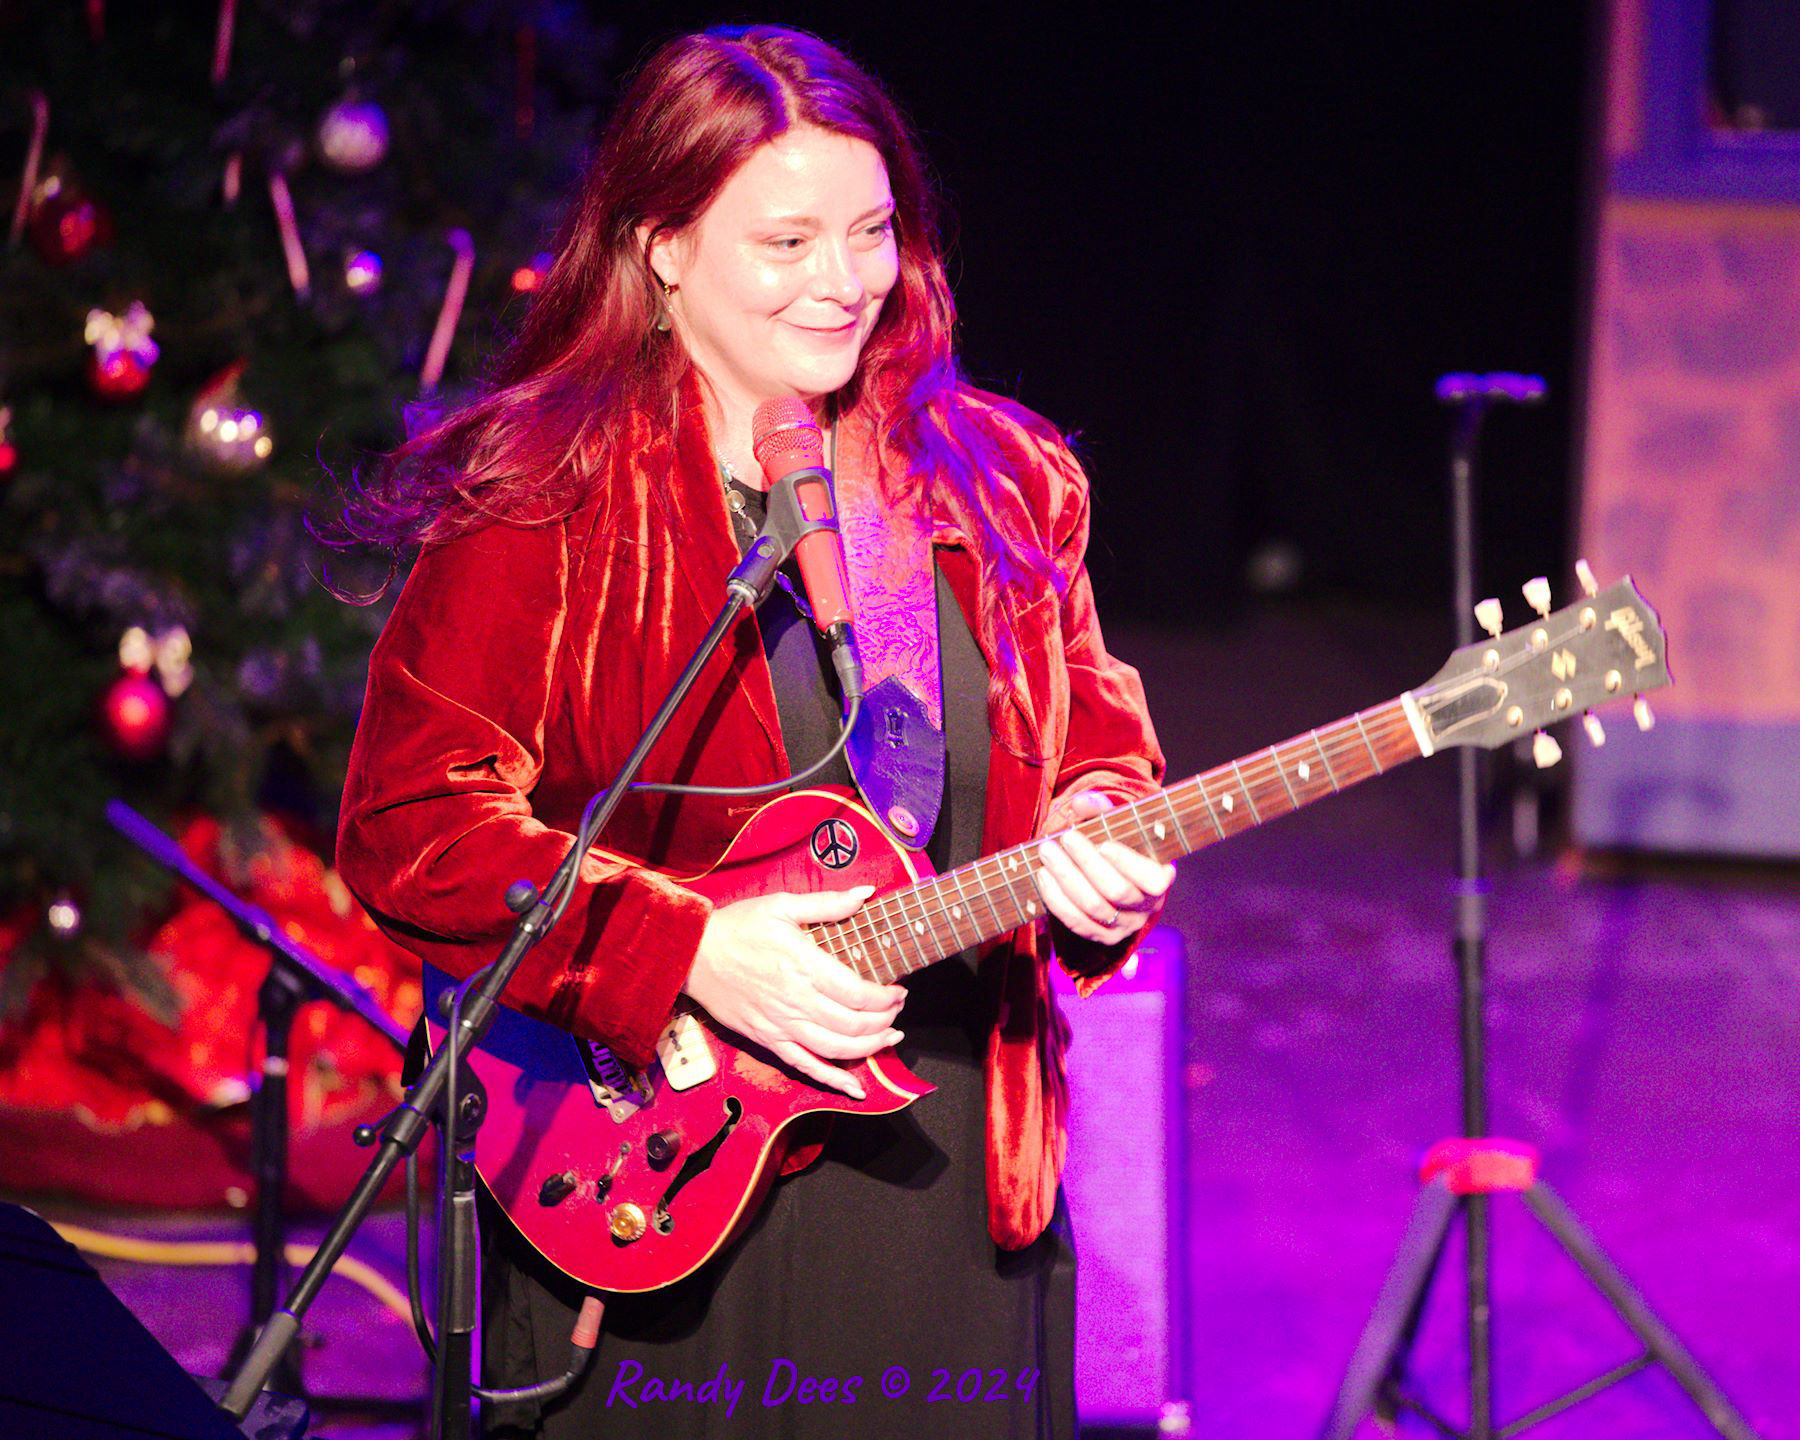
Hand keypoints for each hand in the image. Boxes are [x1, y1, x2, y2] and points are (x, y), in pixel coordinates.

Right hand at [682, 886, 905, 1100]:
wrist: (692, 954)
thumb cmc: (737, 927)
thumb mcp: (781, 905)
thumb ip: (827, 904)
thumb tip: (866, 893)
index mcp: (804, 966)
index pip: (858, 993)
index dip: (886, 997)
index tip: (898, 991)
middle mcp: (796, 1000)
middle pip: (853, 1024)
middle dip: (884, 1021)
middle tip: (897, 1011)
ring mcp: (781, 1025)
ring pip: (836, 1048)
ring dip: (870, 1048)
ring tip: (889, 1039)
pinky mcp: (767, 1040)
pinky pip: (805, 1066)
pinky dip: (833, 1080)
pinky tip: (855, 1088)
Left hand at [1036, 790, 1175, 944]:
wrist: (1114, 878)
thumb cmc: (1119, 846)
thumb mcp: (1118, 826)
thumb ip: (1103, 810)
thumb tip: (1082, 802)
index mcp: (1160, 878)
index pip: (1151, 879)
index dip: (1127, 863)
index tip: (1103, 844)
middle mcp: (1146, 907)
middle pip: (1116, 891)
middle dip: (1086, 862)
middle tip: (1065, 838)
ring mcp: (1125, 926)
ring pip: (1094, 907)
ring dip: (1066, 877)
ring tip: (1047, 852)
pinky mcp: (1103, 937)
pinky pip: (1077, 923)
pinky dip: (1057, 899)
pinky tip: (1044, 876)